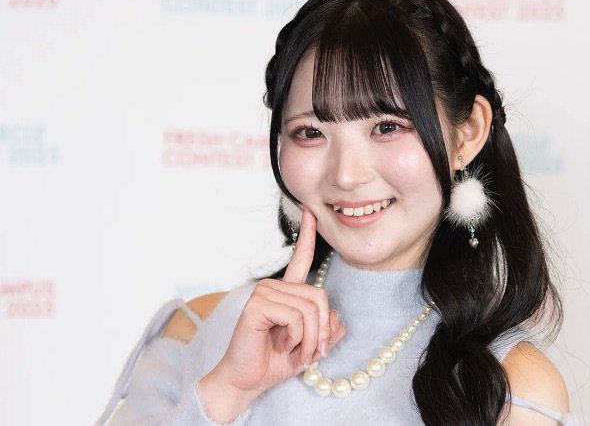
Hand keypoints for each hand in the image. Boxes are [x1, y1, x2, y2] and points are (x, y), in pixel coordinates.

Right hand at [198, 208, 345, 419]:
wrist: (248, 381)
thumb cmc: (274, 362)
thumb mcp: (310, 348)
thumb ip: (327, 331)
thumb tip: (337, 316)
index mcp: (286, 293)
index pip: (301, 260)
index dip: (308, 236)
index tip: (310, 212)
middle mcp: (274, 287)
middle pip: (320, 296)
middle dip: (322, 331)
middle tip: (310, 352)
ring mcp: (263, 294)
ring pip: (310, 309)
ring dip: (310, 339)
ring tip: (294, 351)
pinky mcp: (257, 306)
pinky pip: (296, 317)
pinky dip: (297, 338)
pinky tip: (281, 345)